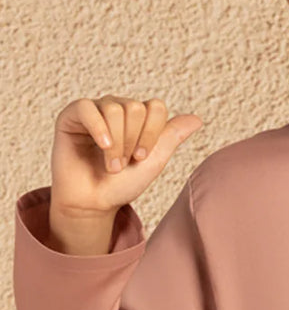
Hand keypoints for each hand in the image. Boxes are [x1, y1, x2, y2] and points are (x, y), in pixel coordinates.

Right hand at [50, 96, 202, 218]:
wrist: (93, 202)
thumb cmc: (122, 183)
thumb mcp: (154, 161)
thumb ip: (172, 137)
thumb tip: (197, 119)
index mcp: (138, 118)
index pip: (155, 107)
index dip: (152, 134)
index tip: (142, 158)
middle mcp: (117, 108)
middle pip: (136, 108)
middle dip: (133, 140)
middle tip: (125, 163)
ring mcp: (95, 110)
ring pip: (115, 109)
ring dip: (117, 143)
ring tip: (112, 165)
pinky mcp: (72, 116)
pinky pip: (87, 108)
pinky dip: (98, 128)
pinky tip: (103, 145)